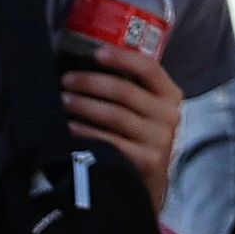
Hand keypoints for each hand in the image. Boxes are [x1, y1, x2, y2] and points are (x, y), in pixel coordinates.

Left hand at [60, 42, 183, 205]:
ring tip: (64, 101)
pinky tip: (70, 127)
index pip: (149, 68)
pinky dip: (87, 132)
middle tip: (66, 81)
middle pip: (125, 91)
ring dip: (84, 105)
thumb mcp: (147, 109)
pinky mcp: (148, 161)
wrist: (151, 181)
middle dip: (90, 83)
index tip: (95, 52)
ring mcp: (160, 140)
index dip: (122, 58)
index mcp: (170, 96)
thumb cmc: (141, 137)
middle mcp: (169, 116)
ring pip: (115, 115)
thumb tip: (88, 63)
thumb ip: (131, 87)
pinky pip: (111, 141)